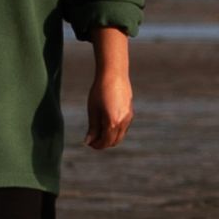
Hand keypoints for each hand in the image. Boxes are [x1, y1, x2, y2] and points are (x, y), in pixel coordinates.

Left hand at [88, 27, 135, 150]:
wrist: (114, 74)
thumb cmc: (100, 90)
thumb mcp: (93, 110)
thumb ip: (92, 128)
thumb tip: (88, 141)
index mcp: (113, 122)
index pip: (105, 142)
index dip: (96, 145)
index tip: (88, 143)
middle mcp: (123, 122)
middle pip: (114, 141)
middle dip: (103, 143)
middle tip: (92, 139)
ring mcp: (129, 117)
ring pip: (120, 135)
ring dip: (110, 137)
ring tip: (98, 131)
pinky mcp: (130, 112)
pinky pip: (123, 127)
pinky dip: (115, 130)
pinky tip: (106, 123)